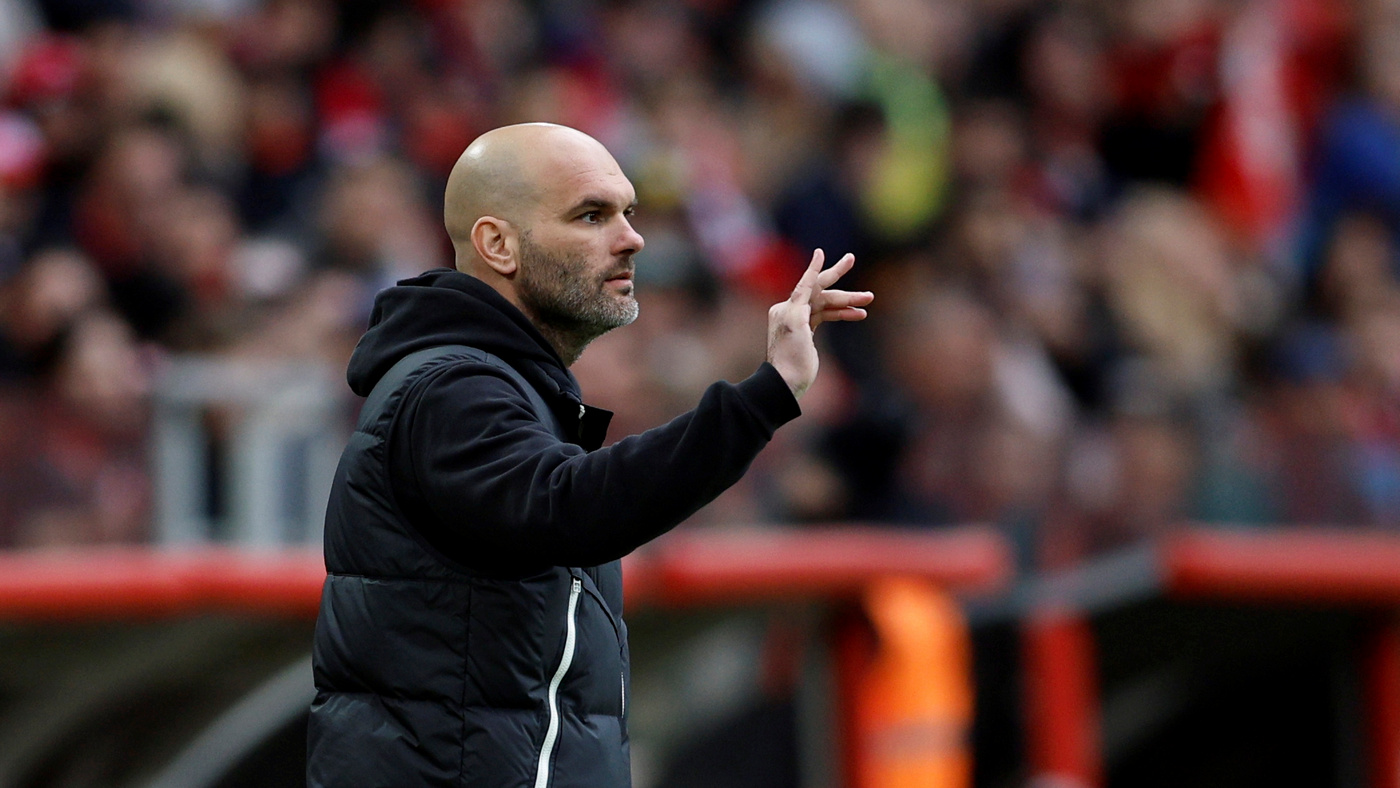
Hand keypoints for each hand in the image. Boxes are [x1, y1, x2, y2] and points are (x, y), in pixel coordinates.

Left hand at [767, 249, 872, 399]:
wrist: (788, 382)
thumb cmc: (790, 356)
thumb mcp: (795, 325)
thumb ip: (801, 300)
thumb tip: (807, 284)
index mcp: (787, 307)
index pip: (805, 283)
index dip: (815, 268)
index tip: (821, 252)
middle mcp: (793, 310)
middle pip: (819, 290)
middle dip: (838, 278)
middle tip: (851, 258)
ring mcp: (802, 321)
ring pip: (827, 304)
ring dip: (847, 301)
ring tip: (869, 299)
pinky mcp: (809, 332)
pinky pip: (828, 316)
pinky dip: (842, 314)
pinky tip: (859, 314)